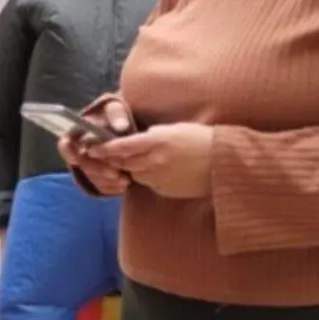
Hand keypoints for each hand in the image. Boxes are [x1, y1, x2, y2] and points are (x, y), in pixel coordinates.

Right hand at [56, 97, 135, 195]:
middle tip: (116, 173)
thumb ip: (116, 114)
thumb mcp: (116, 110)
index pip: (65, 144)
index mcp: (77, 134)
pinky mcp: (97, 178)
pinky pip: (100, 187)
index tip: (80, 157)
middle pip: (81, 165)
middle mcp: (78, 152)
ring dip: (107, 181)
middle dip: (98, 169)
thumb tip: (121, 126)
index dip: (69, 152)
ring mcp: (87, 167)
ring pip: (91, 178)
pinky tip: (125, 185)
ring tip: (126, 181)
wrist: (126, 131)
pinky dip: (112, 188)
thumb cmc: (116, 118)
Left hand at [94, 123, 215, 199]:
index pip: (123, 146)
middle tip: (111, 156)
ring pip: (135, 175)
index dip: (106, 148)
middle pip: (125, 163)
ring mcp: (160, 178)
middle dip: (117, 160)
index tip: (94, 148)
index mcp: (157, 142)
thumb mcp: (177, 129)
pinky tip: (161, 172)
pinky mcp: (166, 190)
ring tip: (143, 162)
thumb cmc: (203, 140)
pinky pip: (150, 184)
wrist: (225, 163)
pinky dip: (149, 178)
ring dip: (133, 169)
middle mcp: (156, 161)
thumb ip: (155, 134)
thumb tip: (140, 137)